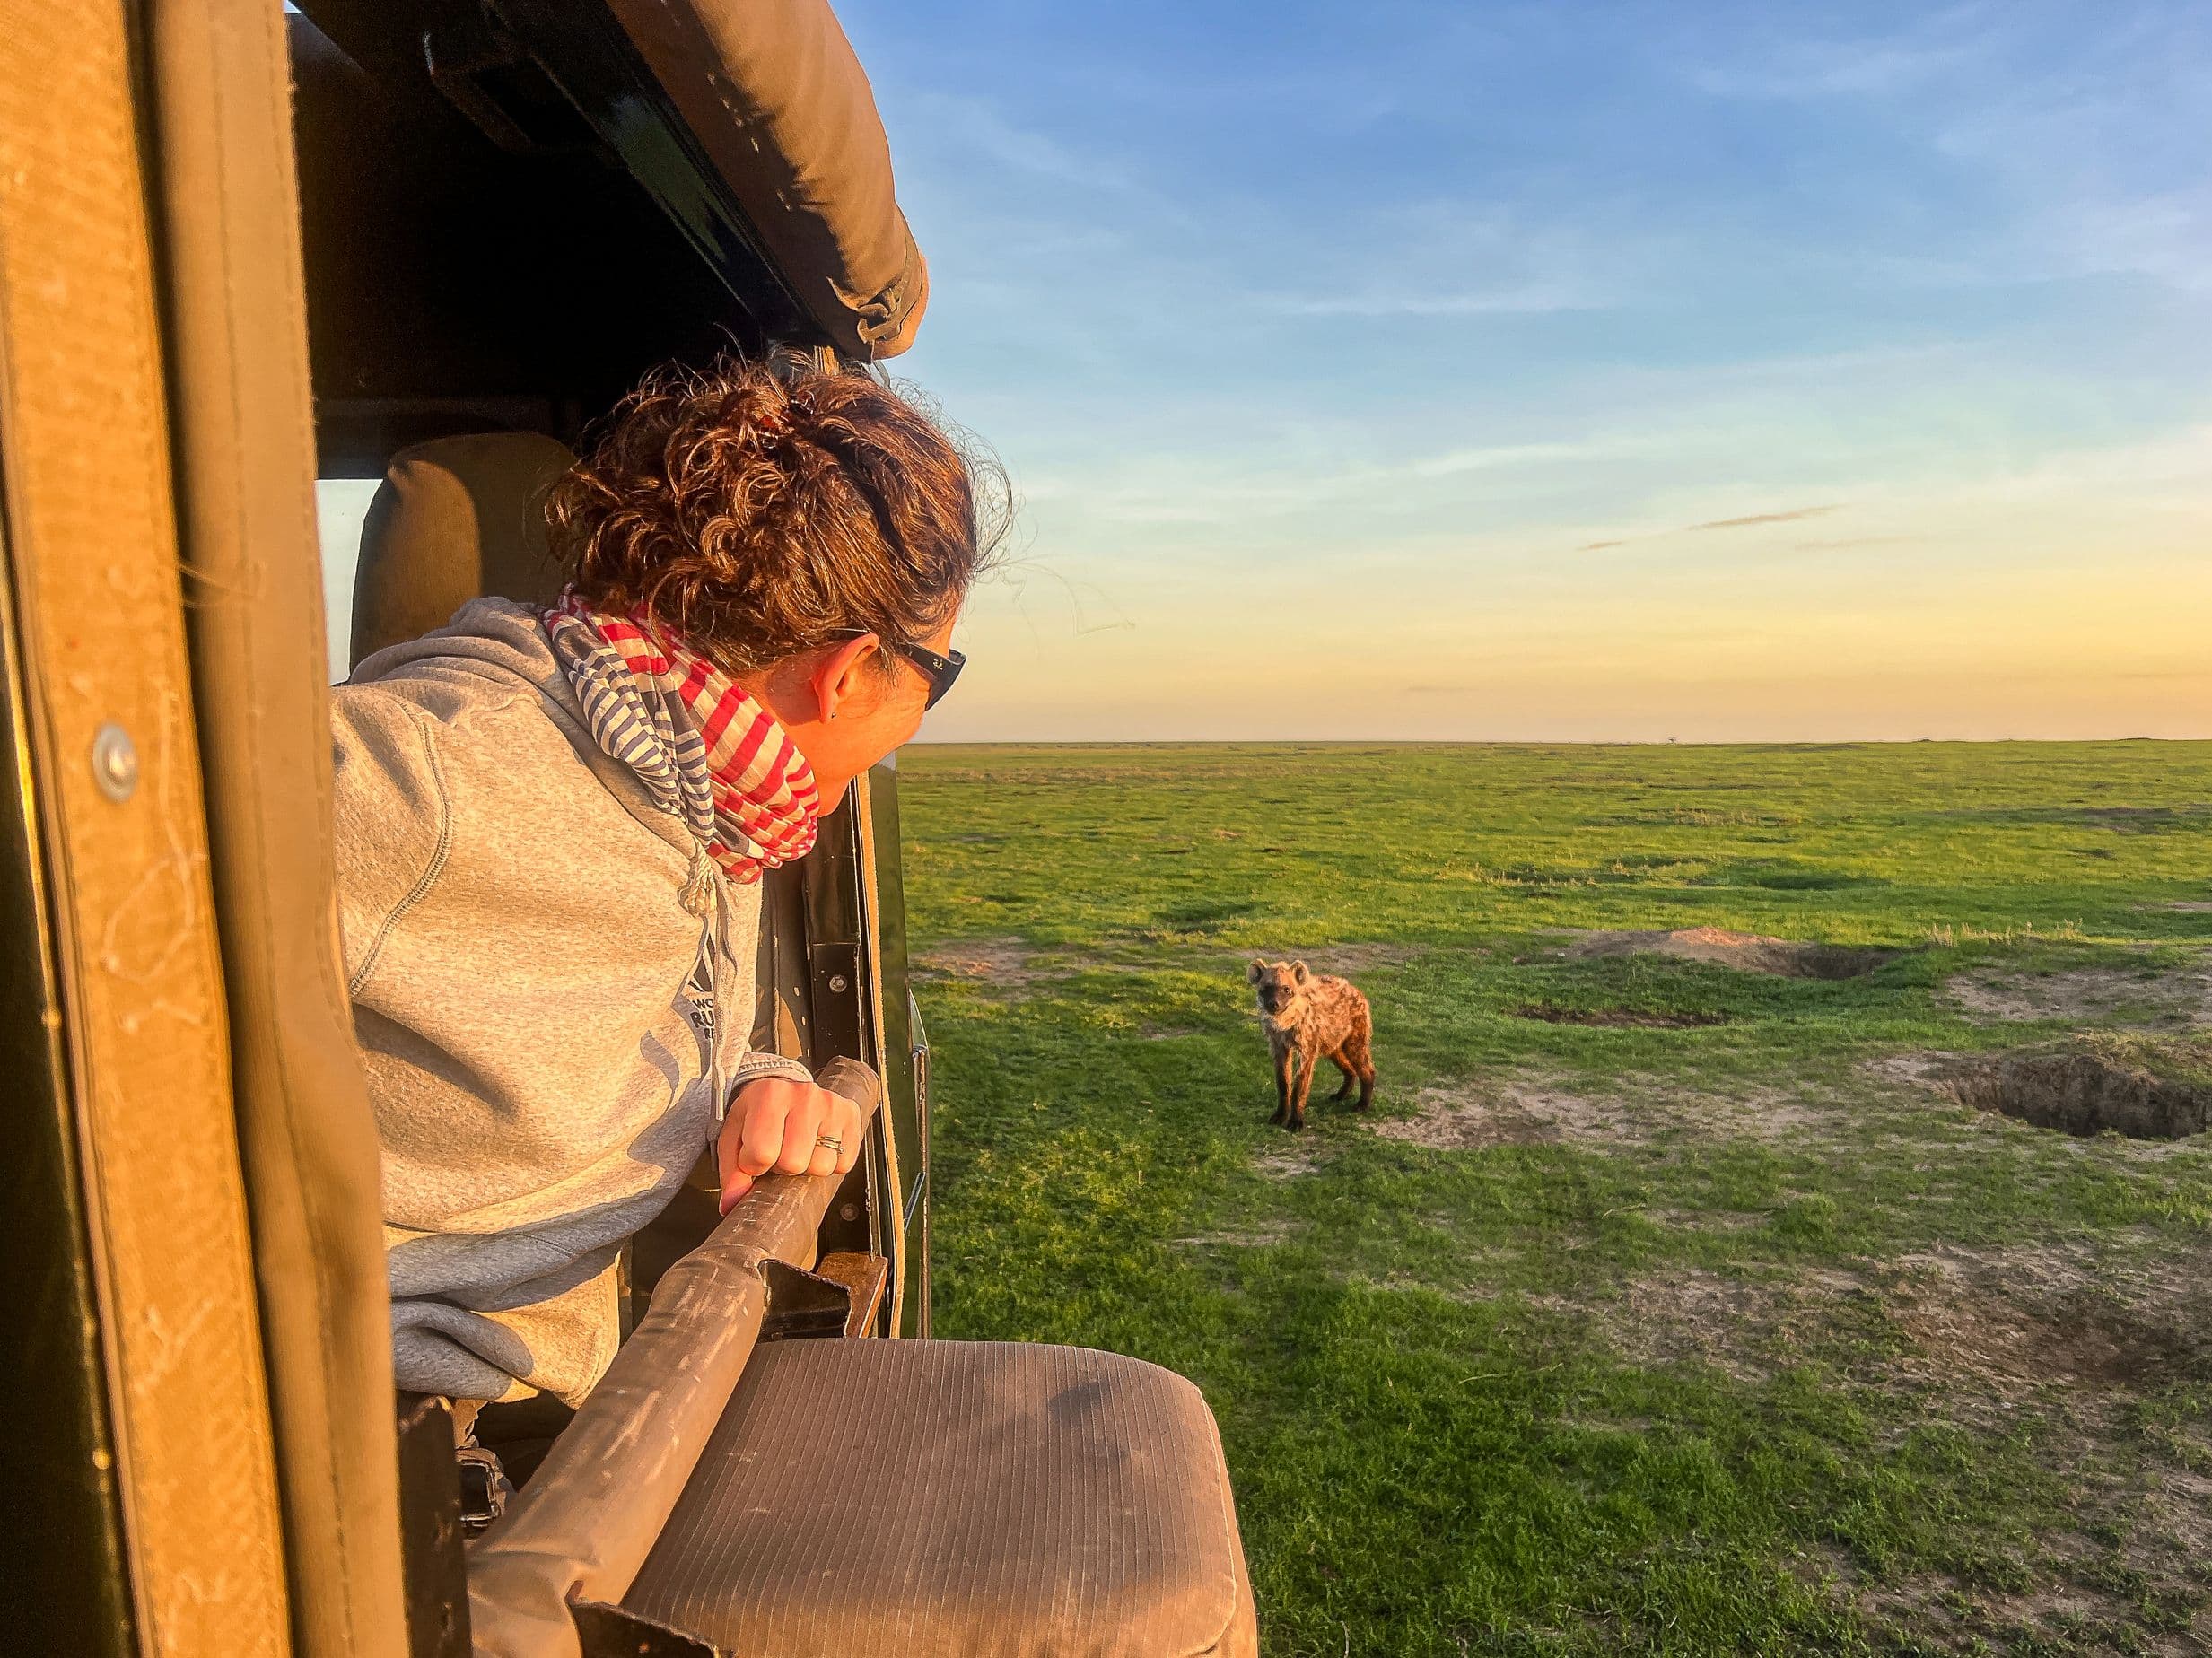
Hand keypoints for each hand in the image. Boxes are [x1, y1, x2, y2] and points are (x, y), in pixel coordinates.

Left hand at [716, 1075, 863, 1213]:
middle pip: (794, 1163)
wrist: (783, 1090)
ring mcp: (831, 1104)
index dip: (753, 1165)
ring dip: (807, 1167)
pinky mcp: (851, 1115)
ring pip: (821, 1166)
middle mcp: (804, 1095)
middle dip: (782, 1167)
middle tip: (779, 1151)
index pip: (762, 1153)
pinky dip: (829, 1163)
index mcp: (770, 1095)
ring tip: (798, 1148)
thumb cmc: (756, 1114)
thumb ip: (731, 1171)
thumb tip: (730, 1203)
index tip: (754, 1155)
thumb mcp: (733, 1136)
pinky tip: (817, 1147)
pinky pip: (843, 1163)